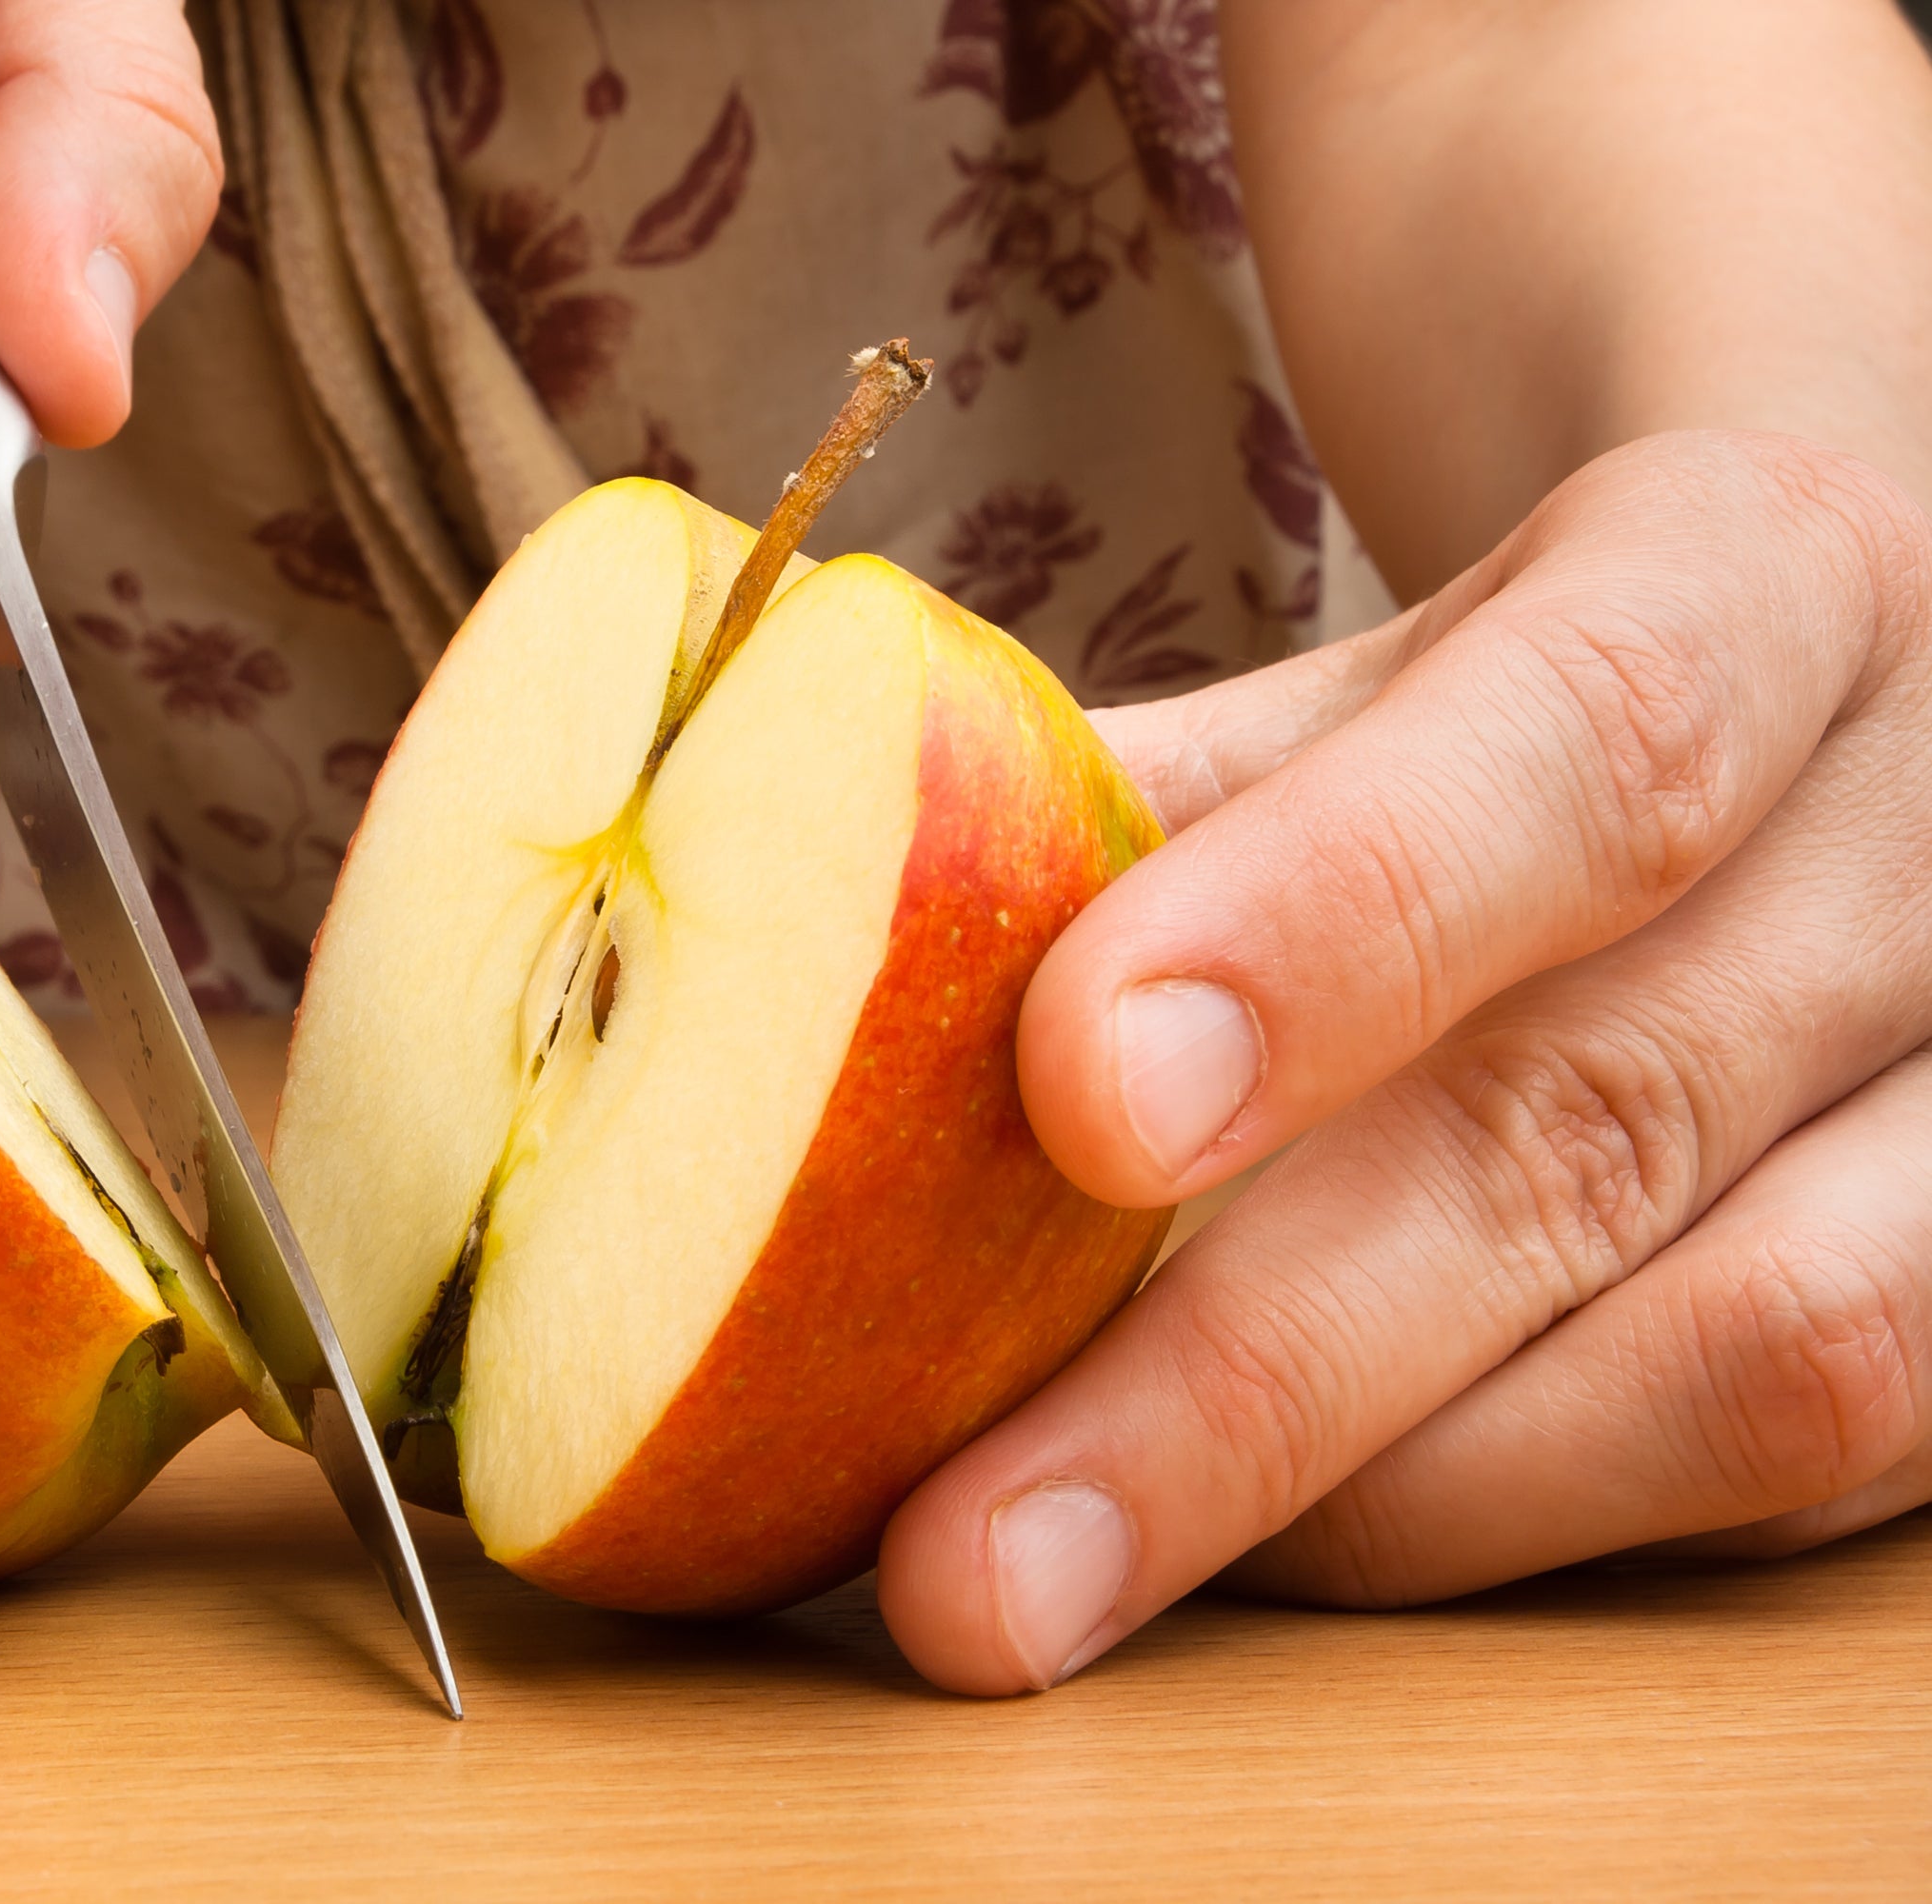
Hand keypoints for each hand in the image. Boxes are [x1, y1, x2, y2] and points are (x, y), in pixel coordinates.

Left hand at [879, 431, 1931, 1691]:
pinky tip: (1264, 1548)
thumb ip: (1130, 809)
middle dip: (1259, 1373)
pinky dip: (1489, 1526)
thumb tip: (787, 975)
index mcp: (1767, 572)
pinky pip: (1764, 1480)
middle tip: (969, 1564)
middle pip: (1616, 1115)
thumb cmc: (1529, 692)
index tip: (1080, 1092)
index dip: (1338, 919)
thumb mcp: (1362, 679)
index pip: (1590, 736)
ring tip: (1069, 1579)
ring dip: (1372, 1507)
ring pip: (1753, 1360)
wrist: (1844, 678)